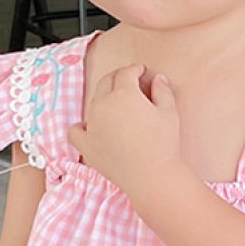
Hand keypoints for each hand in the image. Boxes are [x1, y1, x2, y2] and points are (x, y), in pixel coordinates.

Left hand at [66, 64, 182, 197]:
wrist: (150, 176)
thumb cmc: (163, 144)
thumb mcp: (169, 112)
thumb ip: (162, 91)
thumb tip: (158, 78)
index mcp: (124, 93)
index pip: (126, 73)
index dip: (135, 69)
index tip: (141, 71)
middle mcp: (103, 105)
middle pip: (106, 82)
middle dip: (118, 77)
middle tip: (128, 80)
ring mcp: (92, 124)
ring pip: (93, 102)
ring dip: (103, 98)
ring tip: (115, 104)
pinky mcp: (86, 144)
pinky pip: (75, 130)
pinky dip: (81, 126)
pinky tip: (90, 126)